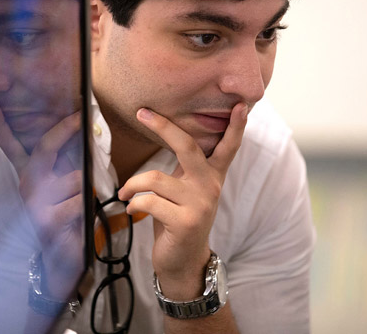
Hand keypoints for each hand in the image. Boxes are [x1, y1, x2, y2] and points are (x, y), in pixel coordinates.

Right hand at [0, 102, 82, 298]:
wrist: (61, 259)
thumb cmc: (67, 217)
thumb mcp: (65, 188)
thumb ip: (65, 165)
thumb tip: (81, 135)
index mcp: (29, 176)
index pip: (11, 146)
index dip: (0, 125)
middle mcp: (26, 186)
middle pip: (45, 149)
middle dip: (66, 130)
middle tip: (82, 116)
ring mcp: (33, 203)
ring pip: (75, 177)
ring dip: (86, 188)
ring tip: (79, 204)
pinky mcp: (46, 220)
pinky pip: (79, 200)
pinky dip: (86, 206)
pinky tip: (77, 219)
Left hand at [118, 102, 247, 299]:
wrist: (183, 261)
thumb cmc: (178, 219)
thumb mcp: (186, 190)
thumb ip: (186, 167)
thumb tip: (169, 135)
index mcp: (212, 175)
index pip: (228, 146)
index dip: (235, 126)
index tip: (241, 105)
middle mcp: (210, 186)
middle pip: (188, 146)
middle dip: (163, 127)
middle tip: (141, 113)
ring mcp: (200, 204)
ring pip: (155, 179)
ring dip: (132, 184)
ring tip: (126, 192)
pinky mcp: (185, 222)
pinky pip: (149, 202)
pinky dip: (134, 203)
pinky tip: (132, 209)